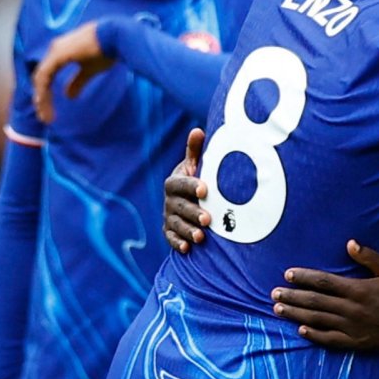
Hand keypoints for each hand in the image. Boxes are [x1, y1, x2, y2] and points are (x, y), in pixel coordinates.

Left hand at [32, 21, 115, 122]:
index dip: (46, 93)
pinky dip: (43, 91)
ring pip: (40, 78)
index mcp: (60, 53)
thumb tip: (68, 96)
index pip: (47, 76)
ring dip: (42, 98)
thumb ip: (78, 82)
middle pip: (41, 78)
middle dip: (42, 99)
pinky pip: (44, 76)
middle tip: (45, 117)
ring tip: (45, 115)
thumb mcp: (90, 70)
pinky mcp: (57, 56)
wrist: (114, 37)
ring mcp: (54, 52)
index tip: (49, 110)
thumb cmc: (106, 51)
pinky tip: (44, 103)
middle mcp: (54, 51)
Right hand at [163, 128, 210, 252]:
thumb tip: (198, 130)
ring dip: (187, 230)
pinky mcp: (169, 231)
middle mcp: (169, 200)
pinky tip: (186, 248)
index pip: (180, 184)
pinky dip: (177, 243)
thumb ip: (195, 151)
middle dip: (193, 213)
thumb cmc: (196, 179)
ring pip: (175, 224)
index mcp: (174, 182)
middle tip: (208, 218)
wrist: (188, 199)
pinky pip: (170, 238)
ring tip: (201, 236)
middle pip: (179, 207)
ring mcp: (169, 216)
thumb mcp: (195, 165)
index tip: (205, 190)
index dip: (192, 186)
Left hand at [271, 240, 378, 350]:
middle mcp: (351, 309)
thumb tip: (350, 243)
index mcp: (358, 289)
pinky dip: (314, 335)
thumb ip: (369, 257)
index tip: (288, 274)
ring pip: (318, 320)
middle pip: (315, 302)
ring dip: (296, 314)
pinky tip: (301, 330)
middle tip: (274, 294)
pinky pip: (330, 340)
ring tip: (279, 310)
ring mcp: (352, 327)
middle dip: (292, 297)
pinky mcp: (356, 342)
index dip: (304, 277)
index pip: (324, 282)